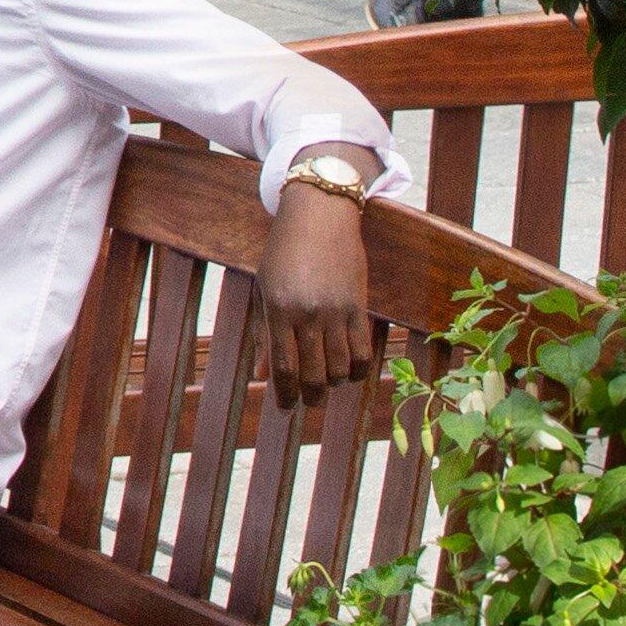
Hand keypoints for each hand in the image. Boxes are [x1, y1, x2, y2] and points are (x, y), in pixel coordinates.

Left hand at [263, 173, 382, 394]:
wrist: (319, 216)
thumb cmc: (284, 252)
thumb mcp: (264, 288)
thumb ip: (265, 334)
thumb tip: (262, 376)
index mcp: (278, 309)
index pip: (283, 367)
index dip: (285, 395)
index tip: (285, 409)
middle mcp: (308, 314)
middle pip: (314, 374)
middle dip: (311, 396)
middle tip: (309, 401)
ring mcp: (337, 311)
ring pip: (340, 368)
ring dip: (334, 383)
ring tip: (328, 383)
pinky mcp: (360, 306)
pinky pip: (364, 352)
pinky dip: (358, 370)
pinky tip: (350, 370)